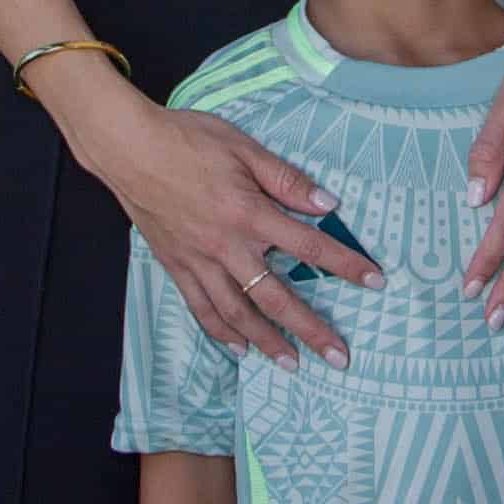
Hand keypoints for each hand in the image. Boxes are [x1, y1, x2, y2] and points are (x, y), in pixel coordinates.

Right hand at [77, 86, 368, 360]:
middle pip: (277, 297)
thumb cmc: (186, 139)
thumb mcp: (243, 147)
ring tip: (292, 365)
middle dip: (311, 329)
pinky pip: (201, 309)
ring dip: (268, 342)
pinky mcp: (176, 266)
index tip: (375, 281)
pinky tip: (239, 347)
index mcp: (249, 214)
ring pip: (238, 314)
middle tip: (339, 356)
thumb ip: (286, 179)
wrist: (128, 148)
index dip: (345, 264)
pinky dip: (222, 332)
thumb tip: (327, 202)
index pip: (308, 245)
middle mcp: (226, 247)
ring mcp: (199, 262)